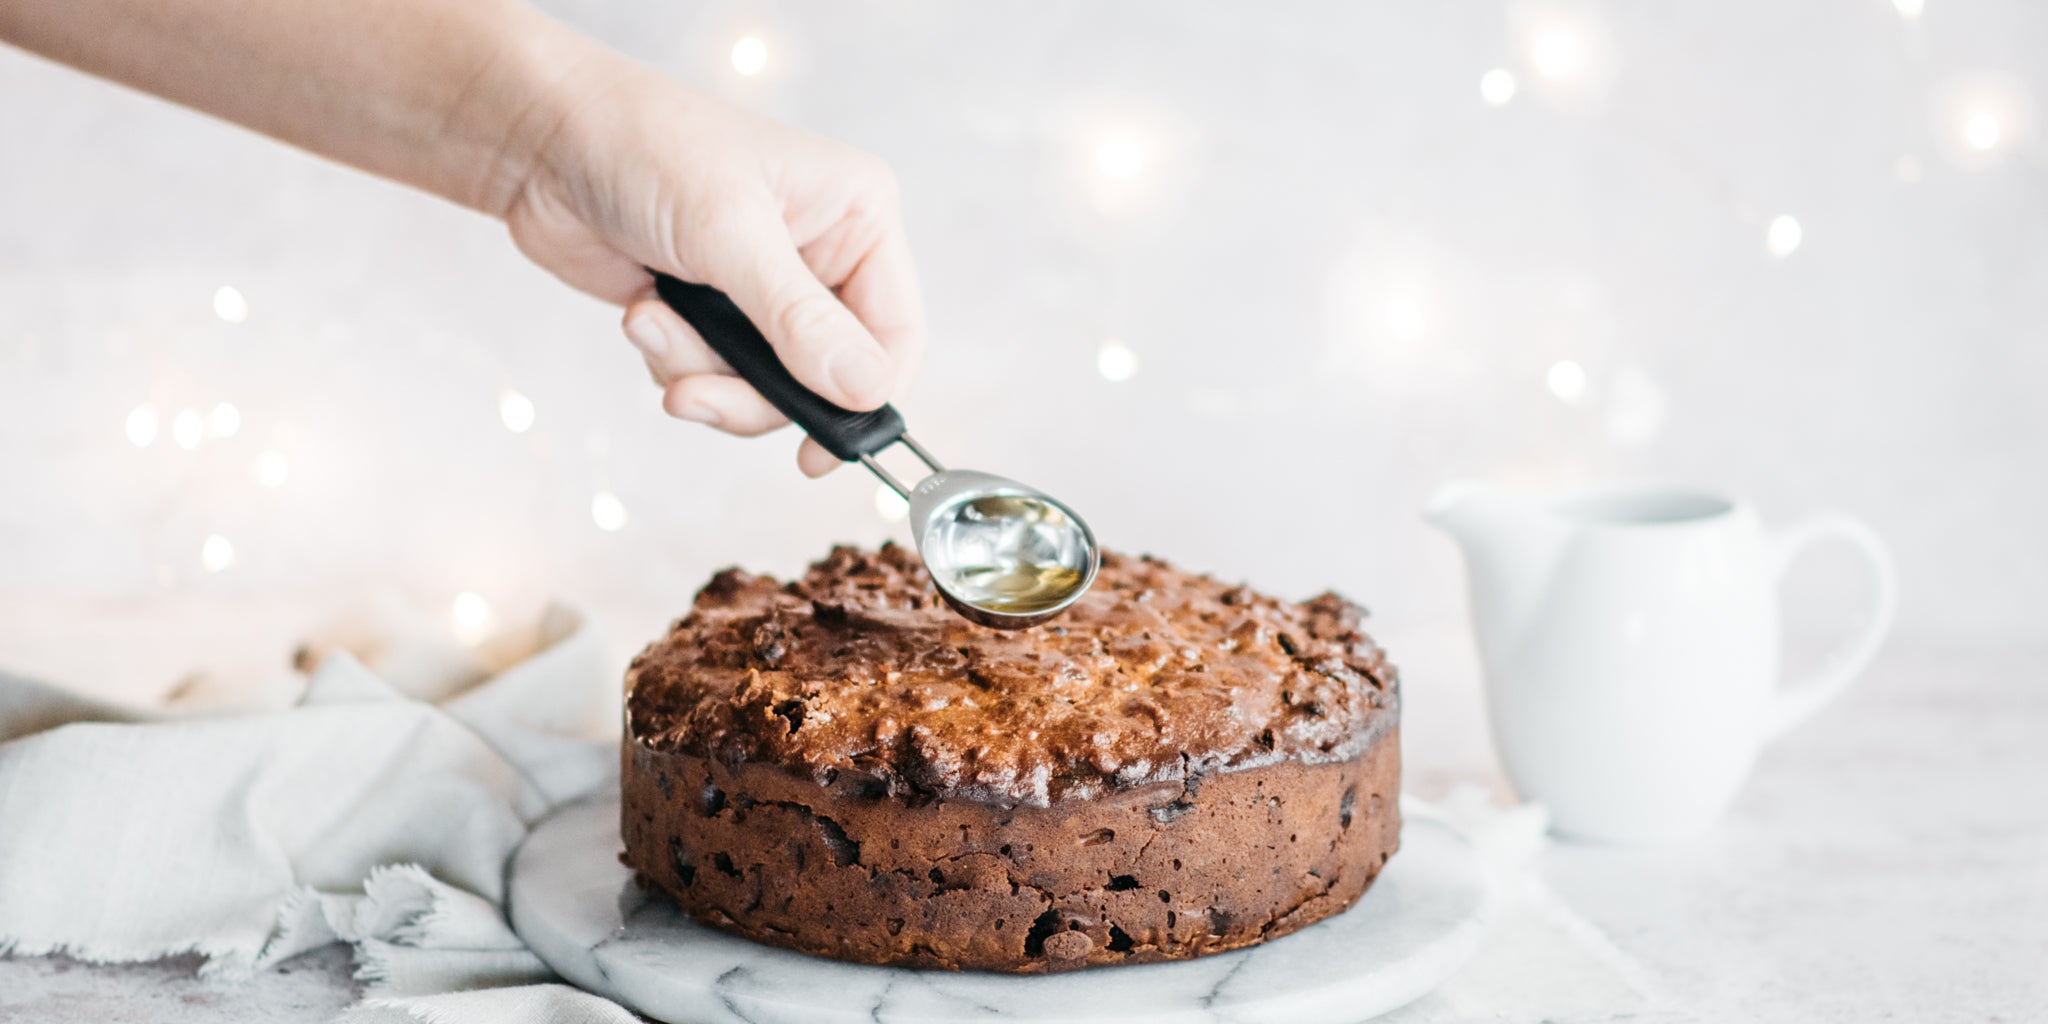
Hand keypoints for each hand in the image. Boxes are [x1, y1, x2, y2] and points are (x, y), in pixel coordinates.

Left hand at [503, 56, 924, 476]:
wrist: (542, 140)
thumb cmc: (643, 147)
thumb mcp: (729, 234)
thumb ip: (799, 320)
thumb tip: (867, 390)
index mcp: (858, 215)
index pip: (895, 333)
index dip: (865, 400)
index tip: (818, 452)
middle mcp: (823, 253)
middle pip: (827, 377)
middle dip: (752, 391)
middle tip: (692, 394)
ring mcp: (767, 286)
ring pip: (766, 385)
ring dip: (700, 370)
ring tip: (650, 324)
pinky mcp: (716, 310)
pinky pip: (717, 375)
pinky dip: (674, 359)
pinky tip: (642, 311)